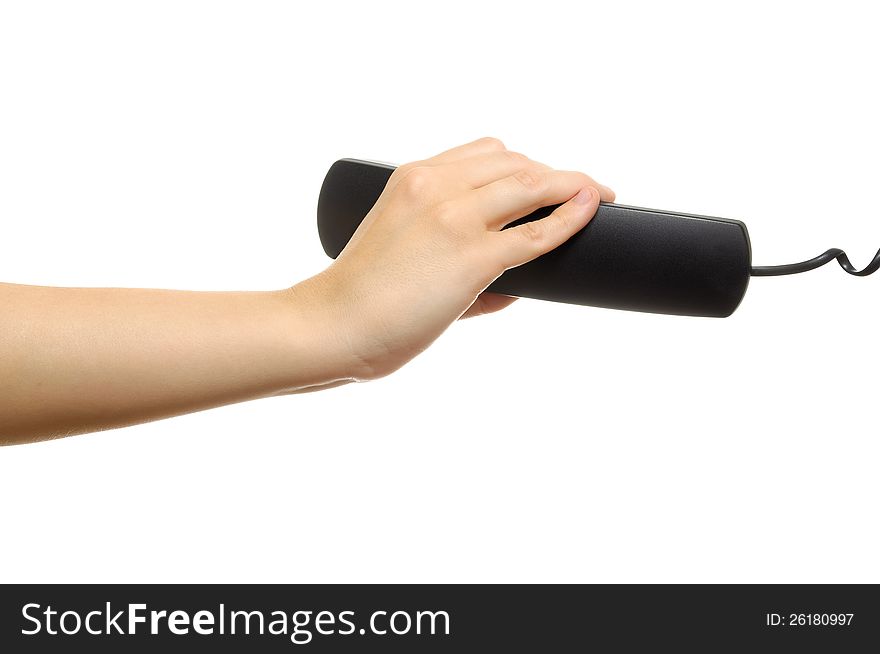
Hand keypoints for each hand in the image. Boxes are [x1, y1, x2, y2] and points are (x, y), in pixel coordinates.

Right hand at [304, 137, 614, 379]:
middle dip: (555, 174)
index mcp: (412, 177)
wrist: (330, 326)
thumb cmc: (359, 298)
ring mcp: (456, 218)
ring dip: (572, 186)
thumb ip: (454, 254)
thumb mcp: (399, 249)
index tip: (545, 179)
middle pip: (516, 162)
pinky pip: (537, 232)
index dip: (525, 163)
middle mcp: (435, 186)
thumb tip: (519, 284)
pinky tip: (592, 210)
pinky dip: (571, 217)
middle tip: (581, 193)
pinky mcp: (473, 257)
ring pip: (533, 183)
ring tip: (599, 198)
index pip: (486, 152)